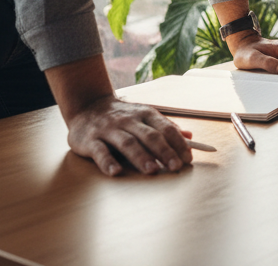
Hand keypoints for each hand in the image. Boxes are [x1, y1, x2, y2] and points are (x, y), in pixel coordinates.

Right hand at [66, 95, 193, 176]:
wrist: (88, 106)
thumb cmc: (122, 117)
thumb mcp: (145, 117)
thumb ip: (165, 127)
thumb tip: (190, 137)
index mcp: (146, 114)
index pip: (166, 128)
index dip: (178, 143)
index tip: (188, 158)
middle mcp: (129, 120)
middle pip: (150, 136)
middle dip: (164, 151)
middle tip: (176, 166)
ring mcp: (109, 129)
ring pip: (128, 143)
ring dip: (141, 157)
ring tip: (153, 170)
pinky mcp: (90, 140)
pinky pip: (100, 151)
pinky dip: (108, 162)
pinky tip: (116, 172)